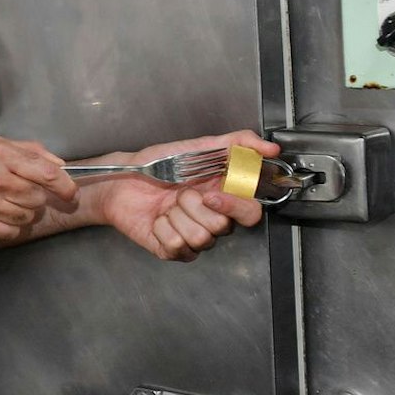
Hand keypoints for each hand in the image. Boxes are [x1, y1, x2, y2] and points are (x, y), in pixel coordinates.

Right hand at [0, 135, 77, 243]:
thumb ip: (27, 151)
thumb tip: (59, 164)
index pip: (45, 173)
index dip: (64, 184)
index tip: (69, 191)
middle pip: (38, 197)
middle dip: (36, 195)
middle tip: (19, 190)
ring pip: (27, 216)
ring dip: (22, 210)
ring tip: (2, 200)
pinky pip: (11, 231)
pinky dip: (9, 225)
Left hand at [90, 130, 276, 261]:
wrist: (124, 179)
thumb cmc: (159, 164)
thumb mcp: (200, 146)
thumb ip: (238, 144)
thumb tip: (270, 149)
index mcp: (225, 197)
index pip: (251, 213)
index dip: (235, 207)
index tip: (212, 195)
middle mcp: (212, 220)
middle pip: (224, 228)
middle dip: (196, 207)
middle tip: (180, 194)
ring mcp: (193, 238)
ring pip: (202, 239)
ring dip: (178, 216)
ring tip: (168, 205)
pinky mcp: (173, 250)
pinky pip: (176, 245)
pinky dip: (161, 228)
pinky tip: (156, 219)